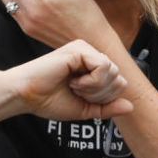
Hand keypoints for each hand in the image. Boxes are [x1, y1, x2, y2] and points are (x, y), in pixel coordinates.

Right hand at [2, 40, 132, 122]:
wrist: (26, 96)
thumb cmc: (48, 100)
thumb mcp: (85, 109)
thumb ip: (107, 108)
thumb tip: (131, 107)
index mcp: (92, 66)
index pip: (120, 82)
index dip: (106, 98)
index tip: (82, 97)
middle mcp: (90, 55)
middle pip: (119, 77)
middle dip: (101, 94)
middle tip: (77, 92)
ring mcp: (85, 49)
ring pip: (113, 72)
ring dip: (95, 88)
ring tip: (74, 86)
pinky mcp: (79, 48)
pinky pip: (103, 66)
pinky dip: (91, 81)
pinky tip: (73, 81)